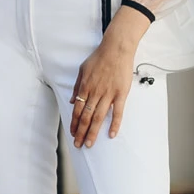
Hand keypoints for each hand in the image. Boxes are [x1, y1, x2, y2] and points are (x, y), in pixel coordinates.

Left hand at [69, 6, 151, 147]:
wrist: (116, 48)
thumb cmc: (99, 57)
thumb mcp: (82, 70)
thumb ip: (77, 86)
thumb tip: (73, 101)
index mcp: (84, 88)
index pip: (77, 111)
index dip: (73, 124)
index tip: (72, 134)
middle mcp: (95, 93)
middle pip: (86, 117)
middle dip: (80, 132)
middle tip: (78, 145)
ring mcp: (108, 94)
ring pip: (98, 117)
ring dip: (93, 132)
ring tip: (89, 144)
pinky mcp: (121, 93)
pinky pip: (117, 112)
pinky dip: (114, 124)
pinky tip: (111, 134)